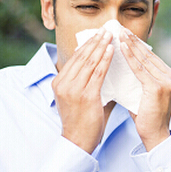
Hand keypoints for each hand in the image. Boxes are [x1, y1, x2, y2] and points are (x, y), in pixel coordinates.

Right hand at [51, 28, 113, 153]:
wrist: (77, 142)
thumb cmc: (81, 121)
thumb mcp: (76, 98)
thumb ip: (85, 82)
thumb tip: (101, 67)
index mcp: (59, 82)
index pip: (74, 58)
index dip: (87, 44)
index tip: (97, 34)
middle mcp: (63, 83)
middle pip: (81, 56)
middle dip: (94, 41)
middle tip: (105, 29)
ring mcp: (73, 89)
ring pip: (89, 62)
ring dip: (101, 46)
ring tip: (110, 35)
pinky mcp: (85, 96)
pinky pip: (98, 73)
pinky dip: (105, 60)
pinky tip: (111, 50)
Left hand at [120, 30, 170, 150]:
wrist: (155, 136)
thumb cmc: (147, 117)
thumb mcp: (144, 94)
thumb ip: (139, 80)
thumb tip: (123, 66)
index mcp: (170, 77)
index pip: (151, 57)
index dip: (138, 45)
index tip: (126, 35)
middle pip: (148, 55)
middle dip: (133, 41)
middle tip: (120, 29)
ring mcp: (166, 82)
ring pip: (144, 60)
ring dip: (130, 45)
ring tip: (119, 34)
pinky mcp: (157, 87)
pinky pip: (140, 69)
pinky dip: (129, 58)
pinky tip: (121, 48)